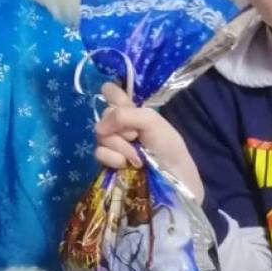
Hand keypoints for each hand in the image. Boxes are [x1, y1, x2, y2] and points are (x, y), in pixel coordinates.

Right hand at [94, 82, 203, 202]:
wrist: (172, 178)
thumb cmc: (167, 147)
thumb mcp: (152, 122)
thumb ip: (124, 115)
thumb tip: (99, 127)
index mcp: (133, 112)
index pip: (113, 94)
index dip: (110, 92)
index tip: (111, 96)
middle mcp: (120, 126)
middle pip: (104, 114)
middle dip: (119, 126)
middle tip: (136, 136)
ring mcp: (113, 144)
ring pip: (100, 135)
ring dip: (120, 145)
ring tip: (137, 156)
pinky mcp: (108, 163)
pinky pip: (99, 153)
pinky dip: (113, 158)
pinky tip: (126, 164)